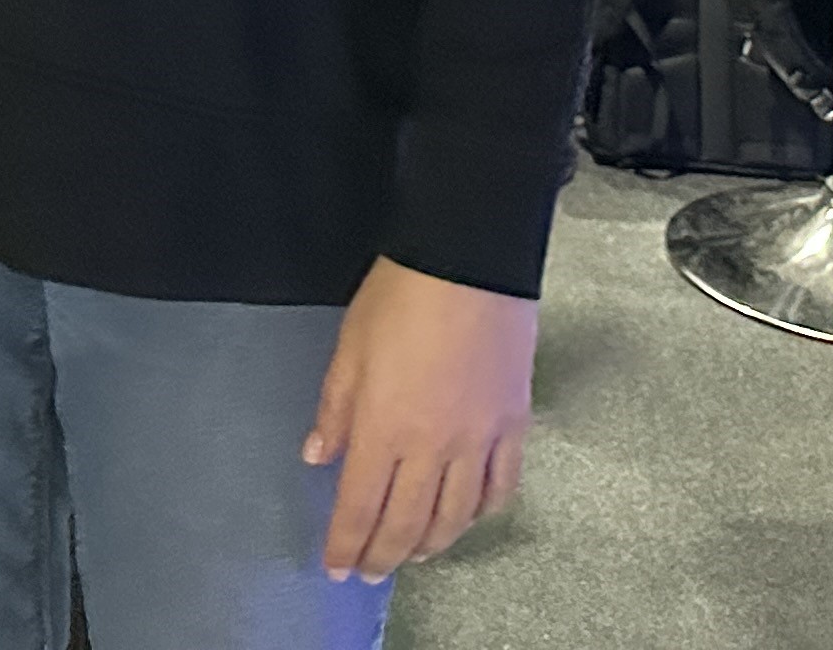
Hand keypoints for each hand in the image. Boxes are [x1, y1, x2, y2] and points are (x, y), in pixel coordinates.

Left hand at [307, 259, 535, 579]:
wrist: (468, 262)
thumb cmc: (400, 298)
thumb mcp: (349, 349)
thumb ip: (335, 410)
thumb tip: (318, 456)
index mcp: (383, 428)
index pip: (360, 506)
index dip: (347, 543)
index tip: (337, 566)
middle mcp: (432, 447)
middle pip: (406, 523)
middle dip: (384, 555)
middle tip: (370, 571)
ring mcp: (478, 441)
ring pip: (455, 516)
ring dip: (431, 544)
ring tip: (414, 554)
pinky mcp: (513, 427)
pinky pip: (499, 488)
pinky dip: (481, 513)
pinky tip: (467, 518)